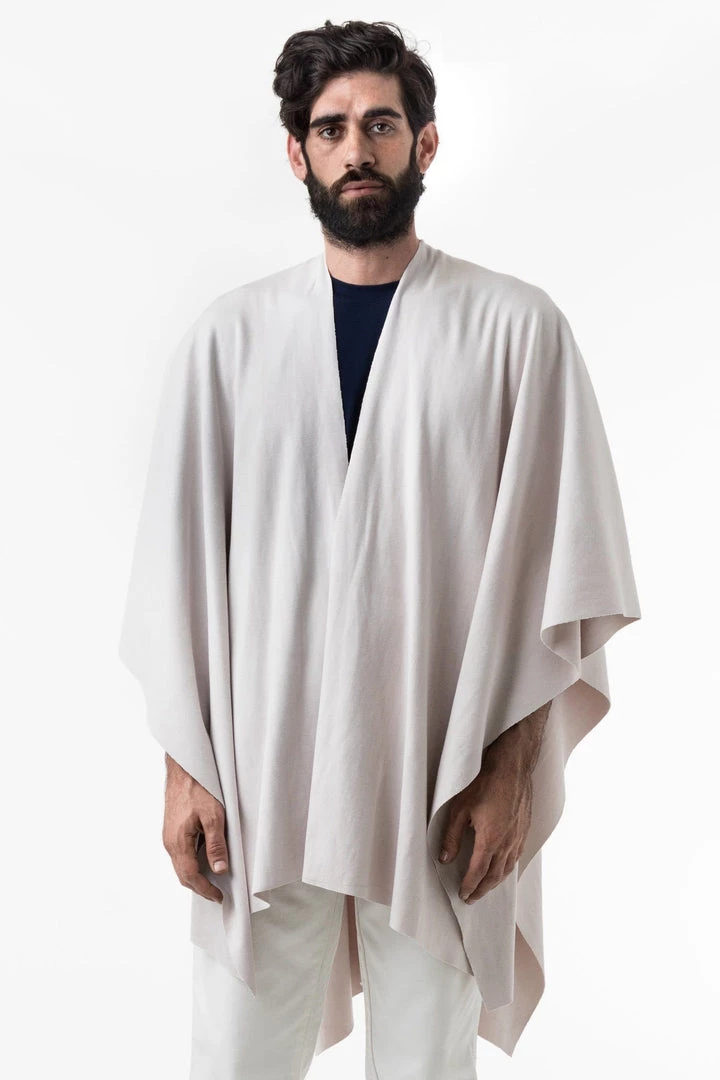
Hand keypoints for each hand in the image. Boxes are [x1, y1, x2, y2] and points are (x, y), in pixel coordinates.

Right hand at [162, 756, 227, 902]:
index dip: (205, 889)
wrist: (184, 768)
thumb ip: (216, 845)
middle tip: (217, 893)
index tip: (218, 897)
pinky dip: (191, 863)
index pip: (190, 876)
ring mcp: (168, 836)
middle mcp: (169, 842)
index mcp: (177, 842)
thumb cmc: (198, 788)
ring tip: (213, 880)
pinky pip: (180, 853)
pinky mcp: (171, 829)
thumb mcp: (214, 816)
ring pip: (180, 865)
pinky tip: (204, 860)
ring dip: (195, 876)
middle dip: (199, 887)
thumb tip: (219, 869)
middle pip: (183, 874)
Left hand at [438, 760, 531, 903]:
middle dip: (482, 889)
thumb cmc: (484, 783)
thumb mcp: (459, 808)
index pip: (478, 872)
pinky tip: (504, 866)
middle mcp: (508, 842)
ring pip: (508, 867)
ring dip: (496, 881)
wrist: (512, 766)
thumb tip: (445, 859)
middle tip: (472, 898)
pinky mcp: (525, 828)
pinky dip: (508, 867)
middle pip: (495, 875)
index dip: (470, 886)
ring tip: (486, 887)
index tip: (463, 895)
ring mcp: (519, 836)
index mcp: (490, 840)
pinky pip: (517, 855)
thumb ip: (452, 836)